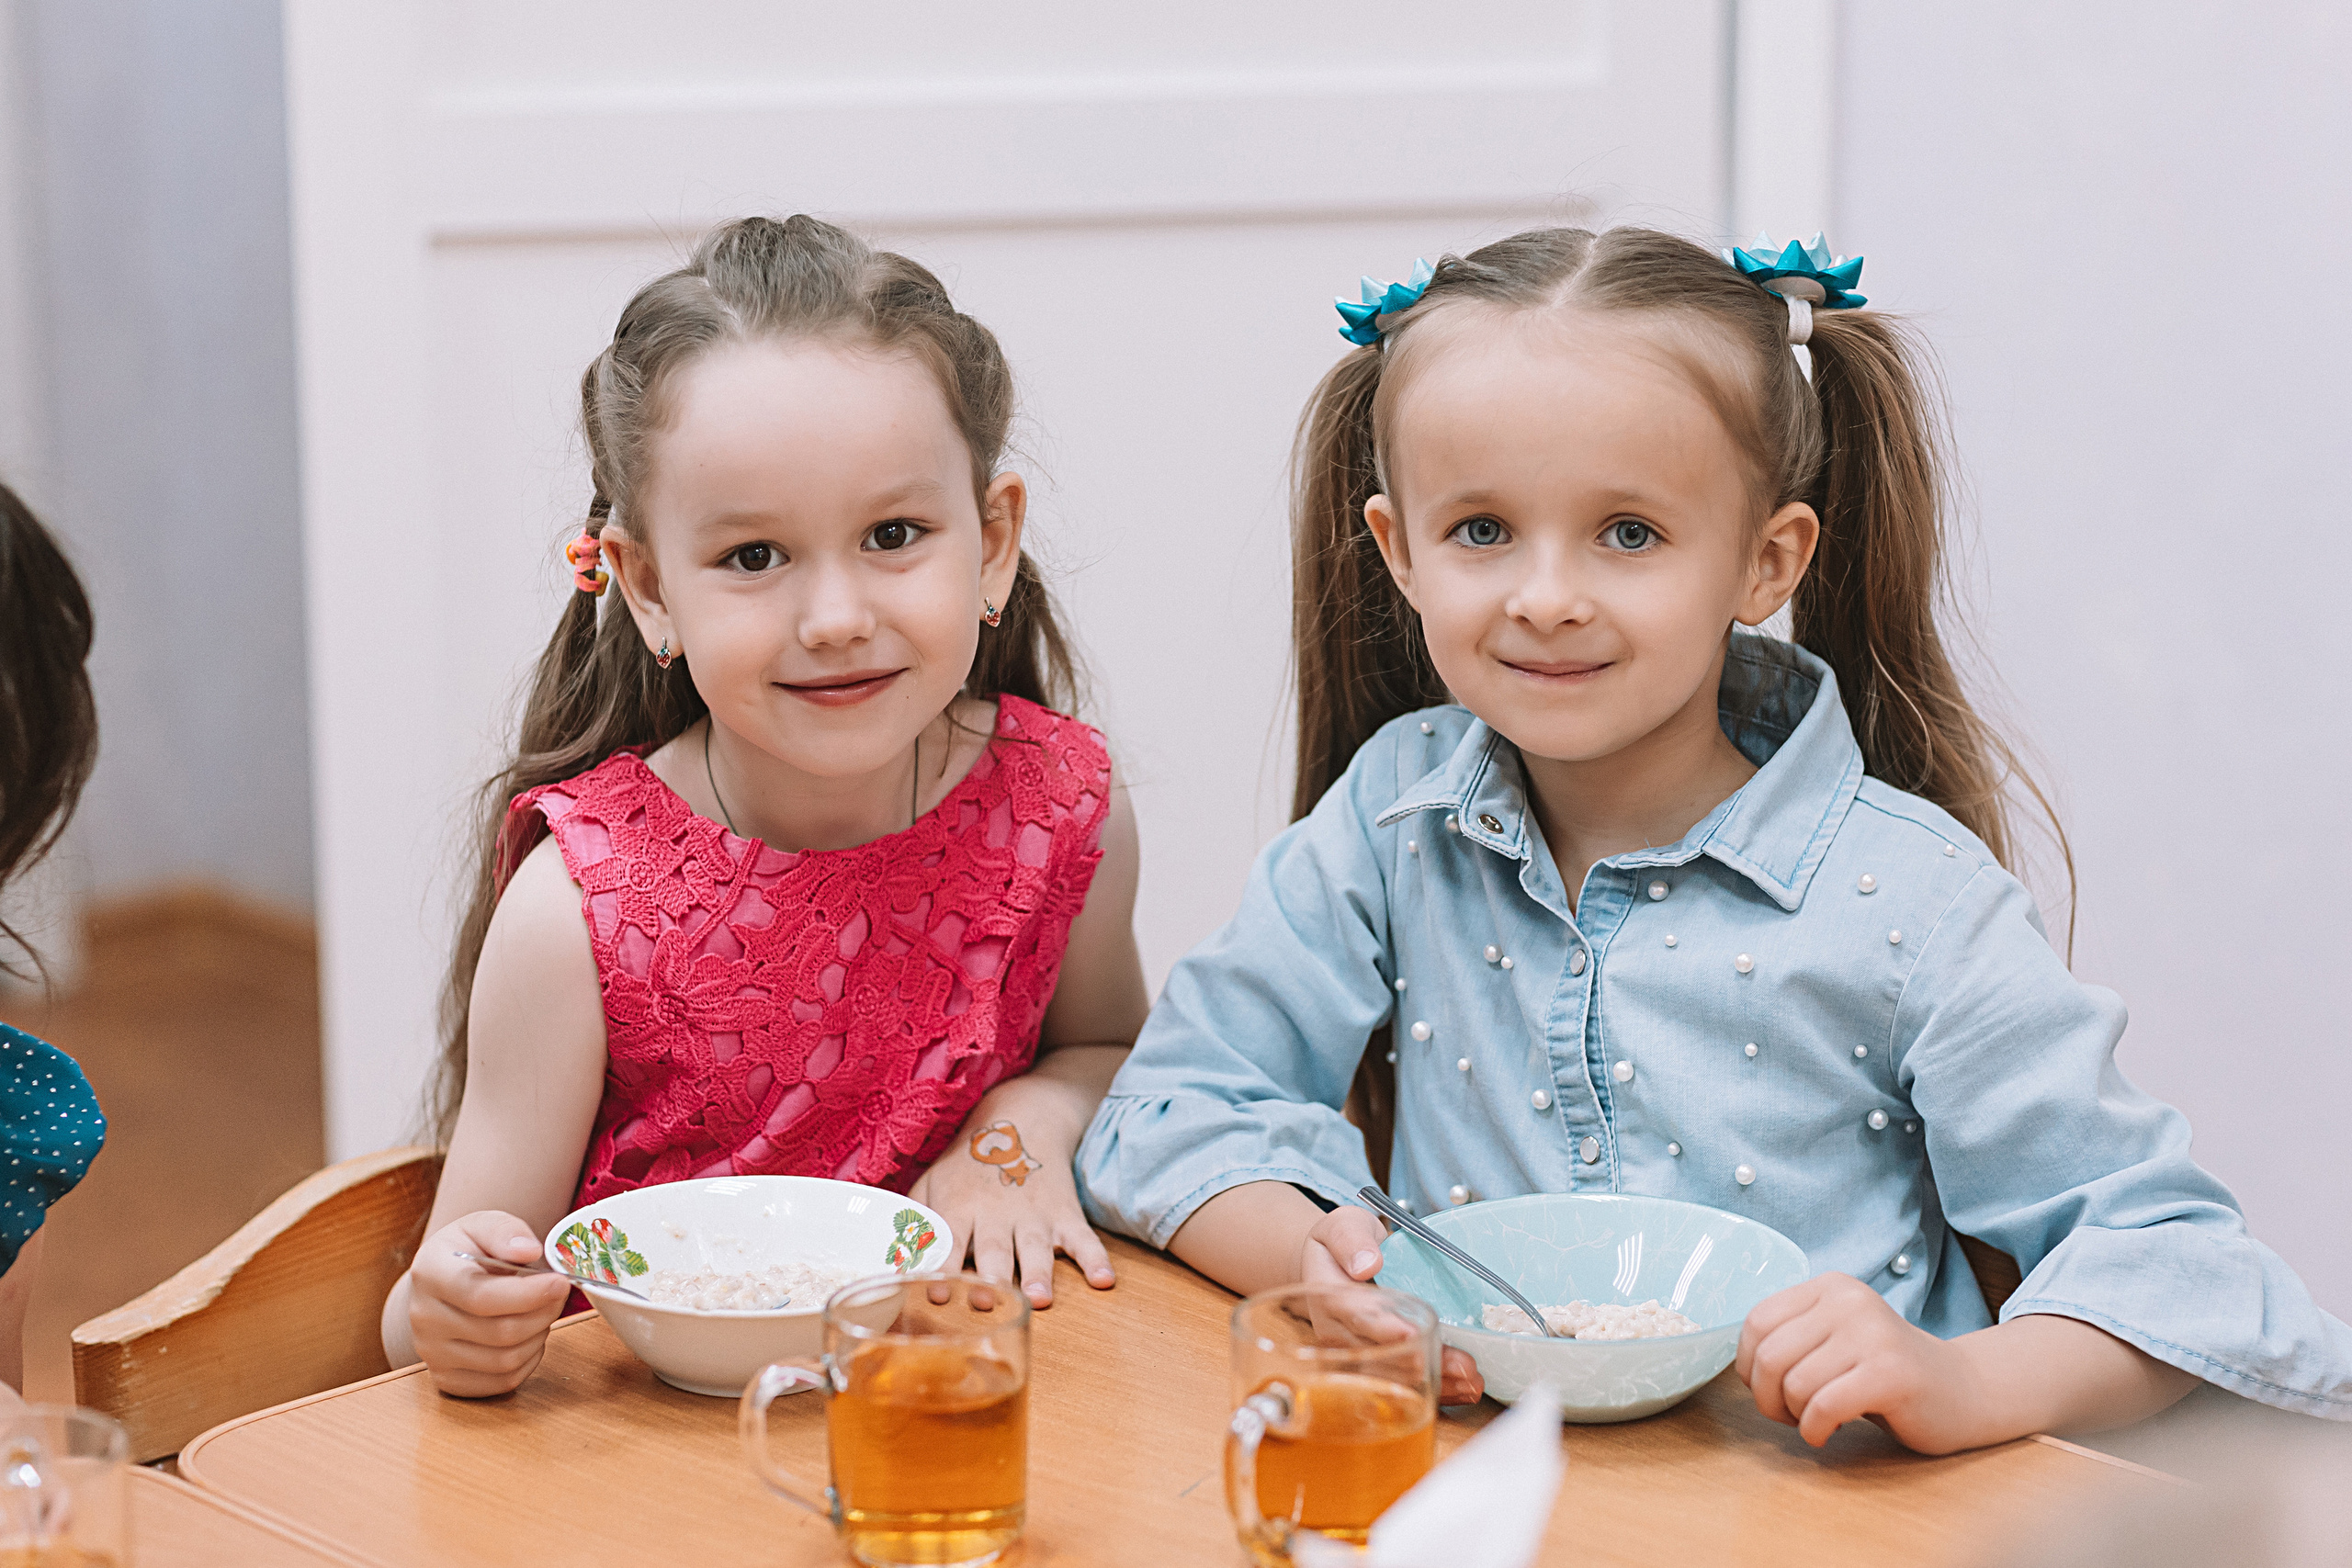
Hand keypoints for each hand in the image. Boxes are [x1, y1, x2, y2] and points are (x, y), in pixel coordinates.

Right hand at [406, 1211, 572, 1397]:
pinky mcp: (446, 1378)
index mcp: (430, 1274)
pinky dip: (528, 1361)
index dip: (528, 1294)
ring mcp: (432, 1353)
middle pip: (499, 1332)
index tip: (560, 1282)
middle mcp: (424, 1318)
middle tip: (560, 1293)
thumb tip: (529, 1251)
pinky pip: (501, 1382)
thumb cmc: (468, 1250)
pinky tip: (530, 1335)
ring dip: (538, 1335)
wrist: (440, 1281)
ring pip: (504, 1361)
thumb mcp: (483, 1224)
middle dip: (543, 1313)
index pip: (481, 1296)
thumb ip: (506, 1232)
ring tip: (542, 1311)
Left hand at [909, 1118, 1114, 1308]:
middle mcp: (996, 1213)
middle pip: (993, 1249)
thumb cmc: (968, 1162)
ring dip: (1037, 1273)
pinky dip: (1095, 1258)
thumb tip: (890, 1264)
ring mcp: (1034, 1214)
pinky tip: (1104, 1279)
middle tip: (985, 1302)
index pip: (948, 1241)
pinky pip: (1084, 1238)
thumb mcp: (932, 1181)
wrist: (1023, 1117)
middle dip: (990, 1276)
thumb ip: (914, 1221)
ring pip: (1036, 1248)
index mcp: (960, 1206)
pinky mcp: (1065, 1213)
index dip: (942, 1267)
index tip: (938, 1294)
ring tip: (1039, 1299)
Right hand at [1300, 1205, 1484, 1406]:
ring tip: (1472, 1381)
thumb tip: (1367, 1264)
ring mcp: (1355, 1355)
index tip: (1413, 1333)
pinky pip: (1402, 1384)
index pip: (1355, 1315)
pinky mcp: (1373, 1365)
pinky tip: (1464, 1390)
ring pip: (1394, 1378)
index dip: (1384, 1327)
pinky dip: (1435, 1389)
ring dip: (1435, 1382)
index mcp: (1329, 1297)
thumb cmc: (1341, 1245)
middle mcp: (1338, 1334)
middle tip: (1465, 1365)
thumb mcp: (1343, 1226)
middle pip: (1381, 1357)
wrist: (1331, 1268)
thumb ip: (1351, 1240)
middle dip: (1423, 1363)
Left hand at [1736, 1272, 1971, 1451]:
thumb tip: (1744, 1368)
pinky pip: (1823, 1407)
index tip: (1768, 1388)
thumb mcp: (1834, 1338)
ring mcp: (1872, 1335)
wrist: (1962, 1391)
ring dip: (1795, 1416)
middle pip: (1770, 1356)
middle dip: (1767, 1398)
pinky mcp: (1890, 1374)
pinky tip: (1827, 1432)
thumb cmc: (1884, 1372)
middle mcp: (1850, 1301)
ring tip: (1816, 1420)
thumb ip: (1791, 1338)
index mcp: (1830, 1287)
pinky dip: (1814, 1430)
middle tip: (1788, 1414)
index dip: (1749, 1366)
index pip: (1757, 1322)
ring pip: (1795, 1385)